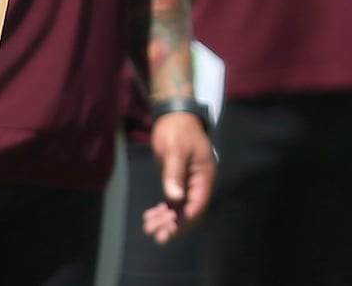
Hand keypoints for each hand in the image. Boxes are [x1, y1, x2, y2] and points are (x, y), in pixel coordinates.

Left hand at [144, 111, 214, 243]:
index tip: (168, 231)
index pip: (198, 204)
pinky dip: (163, 211)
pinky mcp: (179, 181)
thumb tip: (174, 198)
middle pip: (190, 211)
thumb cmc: (177, 131)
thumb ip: (174, 174)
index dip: (184, 220)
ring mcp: (189, 182)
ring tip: (148, 227)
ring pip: (181, 209)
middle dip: (174, 225)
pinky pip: (174, 202)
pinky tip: (150, 216)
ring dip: (166, 220)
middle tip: (155, 234)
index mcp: (204, 175)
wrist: (174, 116)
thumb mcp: (175, 151)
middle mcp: (199, 182)